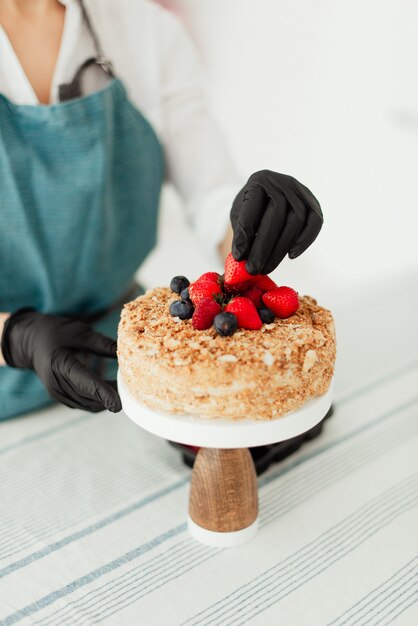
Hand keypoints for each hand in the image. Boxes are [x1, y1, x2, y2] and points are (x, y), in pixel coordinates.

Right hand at [1, 309, 121, 412]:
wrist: (31, 341)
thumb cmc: (56, 332)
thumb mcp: (80, 332)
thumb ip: (102, 344)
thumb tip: (126, 351)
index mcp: (60, 363)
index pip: (85, 382)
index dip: (104, 394)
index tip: (119, 404)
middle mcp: (56, 383)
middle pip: (89, 397)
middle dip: (110, 395)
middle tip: (130, 387)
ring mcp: (57, 393)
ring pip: (88, 404)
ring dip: (106, 399)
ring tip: (122, 386)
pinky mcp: (61, 397)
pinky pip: (84, 404)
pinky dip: (98, 399)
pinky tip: (109, 388)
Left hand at [230, 170, 322, 273]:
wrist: (269, 198)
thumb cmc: (251, 211)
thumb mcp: (239, 217)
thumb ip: (241, 234)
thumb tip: (241, 260)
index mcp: (258, 181)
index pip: (252, 208)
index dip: (245, 234)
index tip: (239, 256)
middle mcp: (281, 182)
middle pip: (277, 214)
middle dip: (264, 246)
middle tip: (253, 269)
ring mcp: (300, 191)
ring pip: (296, 220)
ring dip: (280, 249)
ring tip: (266, 268)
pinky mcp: (314, 204)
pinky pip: (314, 222)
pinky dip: (305, 241)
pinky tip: (291, 255)